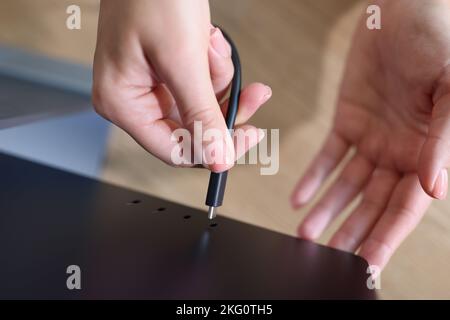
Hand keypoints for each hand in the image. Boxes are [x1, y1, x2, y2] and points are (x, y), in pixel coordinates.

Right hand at [93, 0, 270, 171]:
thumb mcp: (182, 59)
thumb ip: (201, 114)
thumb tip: (218, 160)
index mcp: (124, 103)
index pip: (174, 150)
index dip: (214, 148)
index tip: (249, 135)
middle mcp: (134, 99)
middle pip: (192, 128)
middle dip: (224, 106)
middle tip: (254, 94)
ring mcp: (151, 84)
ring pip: (201, 104)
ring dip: (218, 78)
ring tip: (211, 44)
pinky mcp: (166, 69)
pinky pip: (201, 83)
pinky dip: (213, 66)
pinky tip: (208, 40)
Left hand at [291, 0, 449, 268]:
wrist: (407, 10)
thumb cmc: (441, 43)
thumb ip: (443, 142)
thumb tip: (434, 189)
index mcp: (431, 152)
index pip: (407, 206)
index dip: (387, 235)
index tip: (367, 262)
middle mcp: (402, 152)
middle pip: (373, 203)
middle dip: (351, 230)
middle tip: (327, 255)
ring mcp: (373, 138)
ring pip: (347, 185)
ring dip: (326, 209)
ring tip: (306, 233)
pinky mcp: (348, 120)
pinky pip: (329, 155)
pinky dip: (314, 177)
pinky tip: (299, 197)